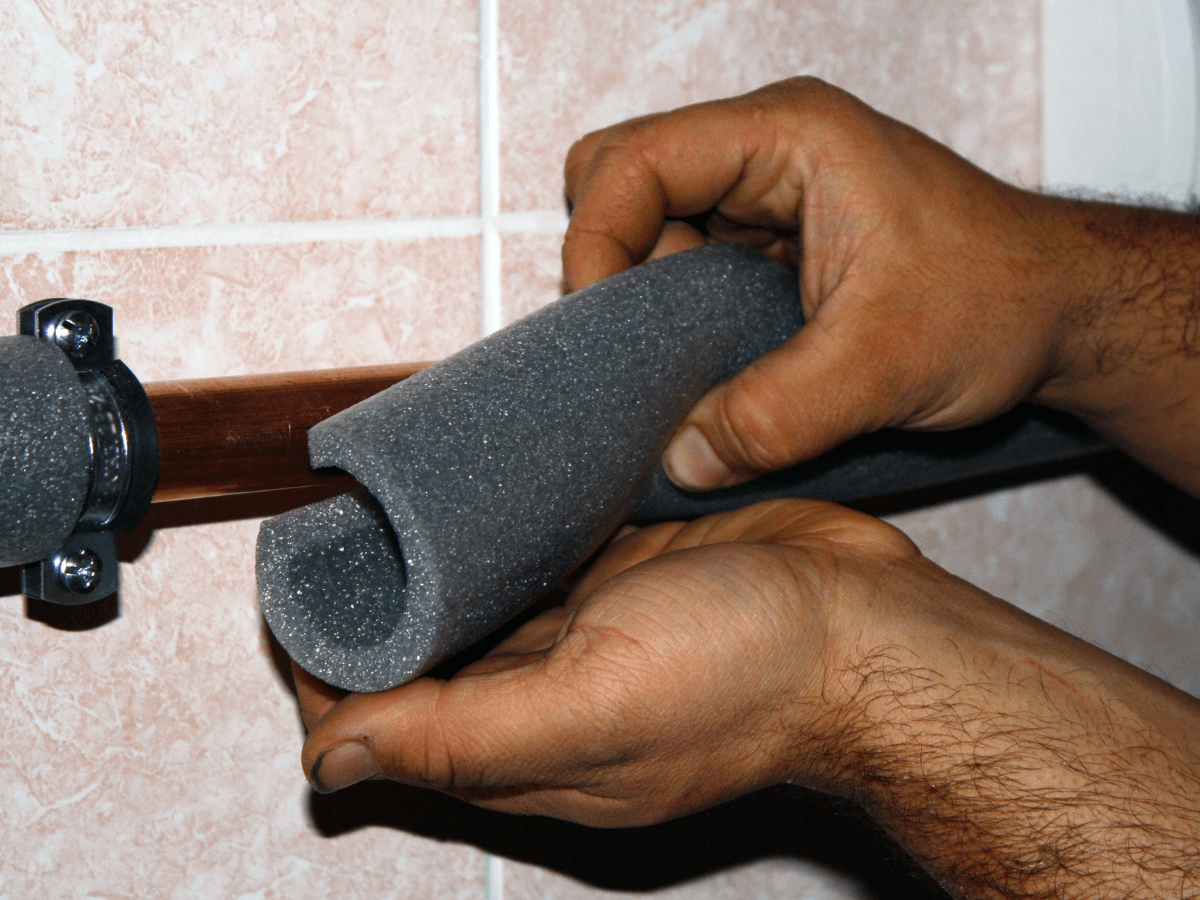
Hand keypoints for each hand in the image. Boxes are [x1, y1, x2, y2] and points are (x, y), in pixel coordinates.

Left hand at [295, 500, 920, 823]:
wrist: (869, 625)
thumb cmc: (751, 673)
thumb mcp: (595, 711)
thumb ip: (462, 740)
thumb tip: (328, 768)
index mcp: (526, 751)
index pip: (387, 723)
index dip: (331, 671)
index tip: (302, 600)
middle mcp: (546, 699)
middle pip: (420, 661)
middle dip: (368, 607)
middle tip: (332, 535)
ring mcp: (585, 635)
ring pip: (474, 604)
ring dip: (425, 565)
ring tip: (382, 506)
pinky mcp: (621, 578)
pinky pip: (535, 556)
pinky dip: (495, 533)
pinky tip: (473, 495)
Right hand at [562, 77, 1199, 495]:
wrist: (1061, 313)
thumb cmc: (1004, 299)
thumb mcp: (885, 365)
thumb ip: (777, 416)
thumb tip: (679, 460)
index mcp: (787, 139)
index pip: (633, 162)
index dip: (594, 242)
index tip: (599, 328)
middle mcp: (765, 156)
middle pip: (622, 186)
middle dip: (614, 270)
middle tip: (640, 348)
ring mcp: (764, 201)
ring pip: (649, 236)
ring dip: (649, 309)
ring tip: (688, 373)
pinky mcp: (768, 249)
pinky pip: (686, 276)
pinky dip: (680, 329)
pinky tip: (711, 374)